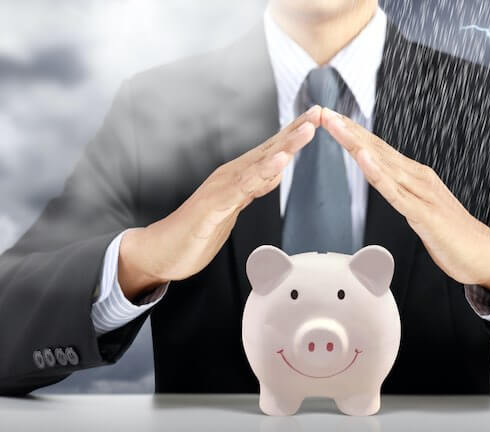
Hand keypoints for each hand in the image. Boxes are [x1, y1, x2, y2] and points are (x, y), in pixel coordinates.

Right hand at [118, 106, 321, 299]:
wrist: (161, 250)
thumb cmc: (196, 231)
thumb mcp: (232, 208)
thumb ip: (252, 189)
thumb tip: (273, 174)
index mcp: (238, 178)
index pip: (271, 152)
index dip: (294, 134)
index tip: (317, 117)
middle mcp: (230, 176)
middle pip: (269, 150)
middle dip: (295, 130)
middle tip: (318, 112)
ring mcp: (222, 189)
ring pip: (260, 164)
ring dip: (285, 145)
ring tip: (306, 130)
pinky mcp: (214, 206)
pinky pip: (243, 188)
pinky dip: (262, 173)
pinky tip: (279, 162)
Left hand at [321, 108, 489, 298]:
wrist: (484, 254)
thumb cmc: (452, 233)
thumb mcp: (420, 209)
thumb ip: (403, 194)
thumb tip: (386, 184)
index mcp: (415, 177)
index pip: (379, 150)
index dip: (354, 134)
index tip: (331, 119)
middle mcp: (418, 178)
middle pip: (377, 149)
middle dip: (349, 130)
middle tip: (323, 112)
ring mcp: (422, 193)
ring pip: (382, 164)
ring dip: (357, 143)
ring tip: (336, 125)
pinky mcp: (425, 213)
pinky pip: (396, 192)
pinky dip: (378, 174)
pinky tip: (363, 159)